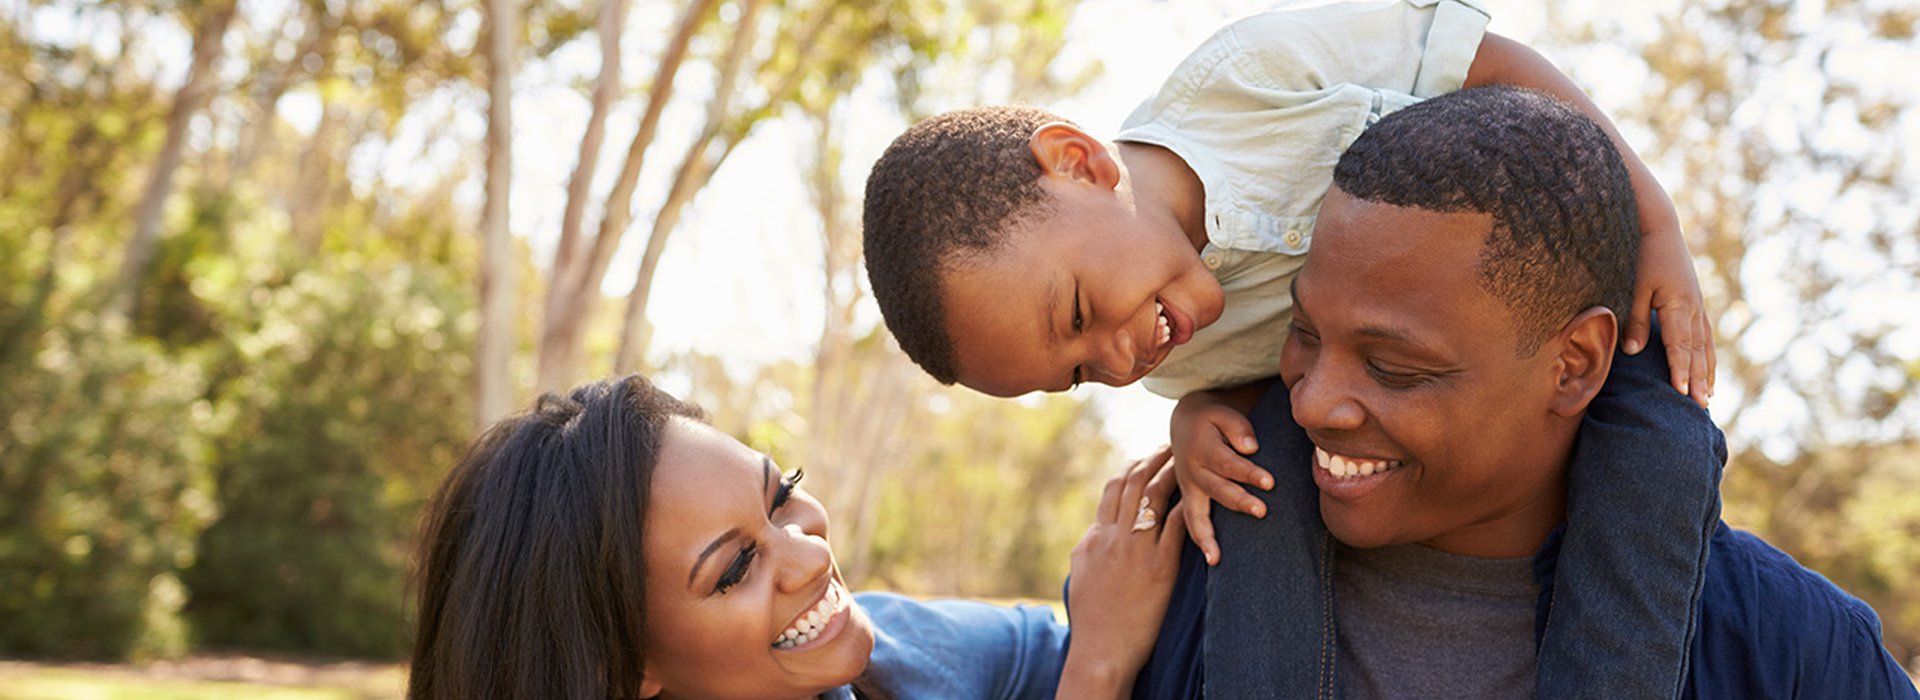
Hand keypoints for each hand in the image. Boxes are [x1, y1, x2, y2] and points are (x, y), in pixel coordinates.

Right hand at [1061, 446, 1188, 698]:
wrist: (1101, 650)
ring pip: (1154, 496)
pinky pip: (1177, 526)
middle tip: (1172, 446)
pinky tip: (1202, 493)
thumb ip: (1090, 547)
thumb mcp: (1081, 574)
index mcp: (1095, 537)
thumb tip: (1095, 531)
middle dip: (1154, 459)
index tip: (1146, 456)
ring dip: (1172, 472)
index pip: (1112, 488)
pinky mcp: (1159, 568)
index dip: (1132, 466)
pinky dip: (1189, 505)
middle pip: (1134, 482)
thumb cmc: (1092, 619)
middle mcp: (1113, 537)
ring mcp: (1136, 550)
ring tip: (1189, 459)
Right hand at [1170, 391, 1268, 564]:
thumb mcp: (1223, 414)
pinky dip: (1200, 540)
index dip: (1248, 473)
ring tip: (1217, 556)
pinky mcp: (1189, 499)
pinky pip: (1191, 522)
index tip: (1270, 483)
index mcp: (1202, 448)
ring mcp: (1188, 487)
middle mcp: (1192, 470)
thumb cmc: (1213, 420)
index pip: (1228, 463)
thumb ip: (1238, 428)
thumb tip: (1251, 447)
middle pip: (1216, 489)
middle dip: (1239, 501)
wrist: (1185, 424)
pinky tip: (1213, 560)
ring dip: (1209, 534)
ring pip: (1197, 512)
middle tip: (1261, 511)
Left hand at [1625, 209, 1714, 407]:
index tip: (1681, 393)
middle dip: (1699, 379)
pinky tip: (1706, 367)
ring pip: (1705, 345)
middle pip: (1697, 351)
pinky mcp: (1695, 301)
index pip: (1680, 345)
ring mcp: (1698, 305)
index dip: (1681, 370)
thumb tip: (1633, 351)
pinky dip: (1706, 354)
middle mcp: (1694, 308)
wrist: (1660, 227)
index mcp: (1679, 305)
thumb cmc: (1642, 255)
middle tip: (1701, 406)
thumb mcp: (1634, 287)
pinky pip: (1704, 334)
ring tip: (1708, 395)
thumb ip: (1636, 320)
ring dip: (1707, 371)